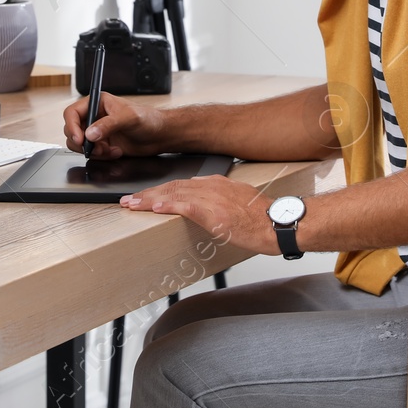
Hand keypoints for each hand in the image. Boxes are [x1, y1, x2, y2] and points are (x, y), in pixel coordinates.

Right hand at [62, 91, 167, 158]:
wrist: (159, 135)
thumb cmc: (148, 119)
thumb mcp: (129, 118)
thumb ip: (108, 124)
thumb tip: (90, 133)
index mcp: (97, 103)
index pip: (72, 113)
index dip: (72, 126)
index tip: (79, 139)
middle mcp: (94, 116)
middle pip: (72, 130)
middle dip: (82, 142)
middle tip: (95, 148)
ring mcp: (97, 132)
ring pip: (79, 144)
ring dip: (93, 151)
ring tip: (108, 150)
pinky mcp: (102, 144)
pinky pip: (91, 153)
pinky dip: (101, 156)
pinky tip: (115, 152)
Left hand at [119, 176, 277, 255]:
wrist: (279, 222)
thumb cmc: (263, 217)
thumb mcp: (238, 202)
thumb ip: (219, 199)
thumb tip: (203, 203)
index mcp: (215, 184)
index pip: (180, 185)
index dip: (159, 191)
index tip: (144, 197)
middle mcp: (211, 187)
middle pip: (172, 187)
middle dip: (147, 194)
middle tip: (128, 200)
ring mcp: (212, 198)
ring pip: (173, 195)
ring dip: (149, 200)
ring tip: (132, 205)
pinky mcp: (215, 212)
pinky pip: (185, 207)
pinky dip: (168, 206)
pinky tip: (154, 209)